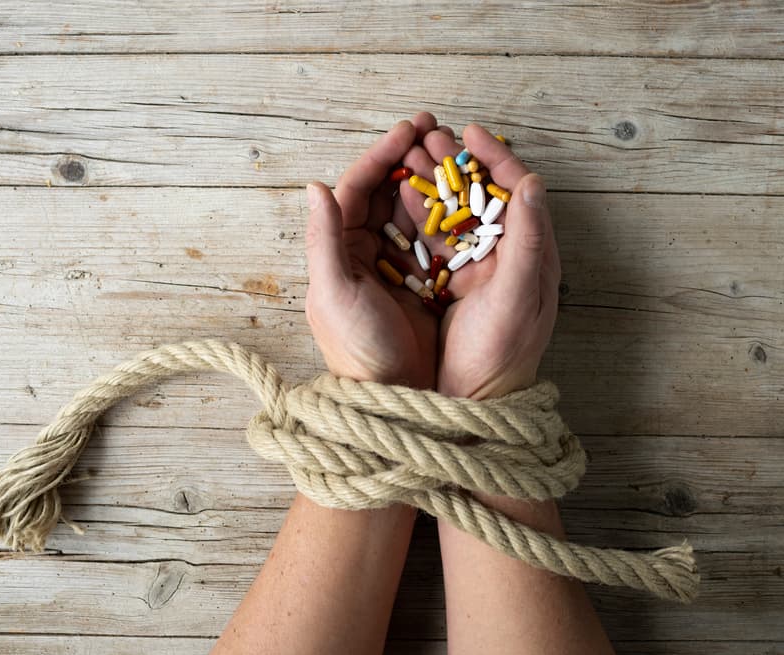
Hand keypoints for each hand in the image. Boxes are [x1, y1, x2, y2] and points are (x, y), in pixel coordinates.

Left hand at [305, 113, 440, 387]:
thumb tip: (315, 186)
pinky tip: (468, 196)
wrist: (392, 398)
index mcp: (338, 251)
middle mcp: (363, 253)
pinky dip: (447, 215)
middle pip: (385, 193)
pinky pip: (435, 239)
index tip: (409, 129)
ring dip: (429, 180)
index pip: (356, 189)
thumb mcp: (333, 293)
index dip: (381, 155)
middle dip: (408, 158)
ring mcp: (394, 267)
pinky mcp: (422, 283)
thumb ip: (324, 240)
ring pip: (411, 211)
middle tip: (437, 128)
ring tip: (454, 152)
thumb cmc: (357, 348)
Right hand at [399, 124, 559, 397]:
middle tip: (430, 135)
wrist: (474, 399)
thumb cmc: (503, 352)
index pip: (518, 191)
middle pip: (483, 195)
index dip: (496, 158)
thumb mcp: (519, 296)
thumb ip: (529, 239)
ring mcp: (479, 269)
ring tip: (410, 154)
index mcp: (532, 253)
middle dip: (457, 162)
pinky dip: (419, 214)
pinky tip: (399, 196)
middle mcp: (508, 255)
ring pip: (456, 213)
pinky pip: (436, 239)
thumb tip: (532, 182)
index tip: (470, 132)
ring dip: (434, 182)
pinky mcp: (454, 283)